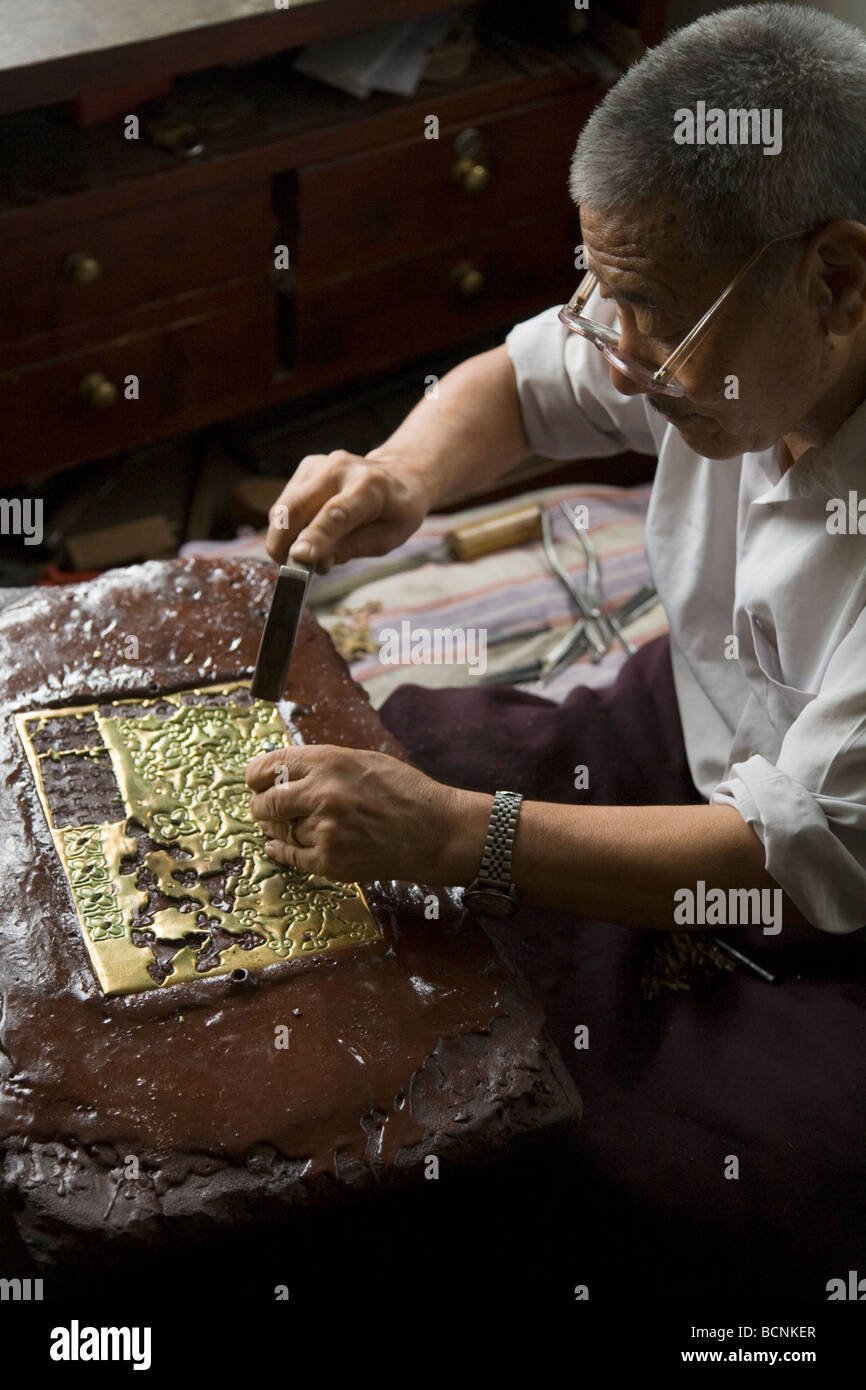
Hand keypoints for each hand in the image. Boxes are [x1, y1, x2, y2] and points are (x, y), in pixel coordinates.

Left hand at [245, 744, 490, 884]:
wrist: (435, 832)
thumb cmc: (405, 792)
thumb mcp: (363, 760)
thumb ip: (322, 764)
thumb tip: (284, 770)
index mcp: (328, 762)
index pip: (269, 767)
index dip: (256, 776)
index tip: (255, 781)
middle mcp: (321, 794)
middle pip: (265, 802)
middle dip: (261, 806)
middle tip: (265, 808)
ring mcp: (324, 830)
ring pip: (281, 830)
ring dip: (282, 829)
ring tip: (291, 825)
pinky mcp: (329, 860)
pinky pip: (290, 856)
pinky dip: (281, 851)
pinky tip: (278, 846)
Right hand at [265, 450, 431, 569]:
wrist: (399, 476)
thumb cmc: (395, 512)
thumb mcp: (386, 539)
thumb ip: (350, 548)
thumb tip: (313, 560)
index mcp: (371, 486)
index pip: (336, 513)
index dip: (315, 536)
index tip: (298, 557)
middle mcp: (341, 469)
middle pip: (296, 507)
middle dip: (281, 542)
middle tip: (288, 569)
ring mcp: (320, 465)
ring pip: (284, 507)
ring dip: (283, 537)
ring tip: (306, 553)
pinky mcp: (307, 467)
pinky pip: (285, 503)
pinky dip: (288, 526)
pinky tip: (308, 534)